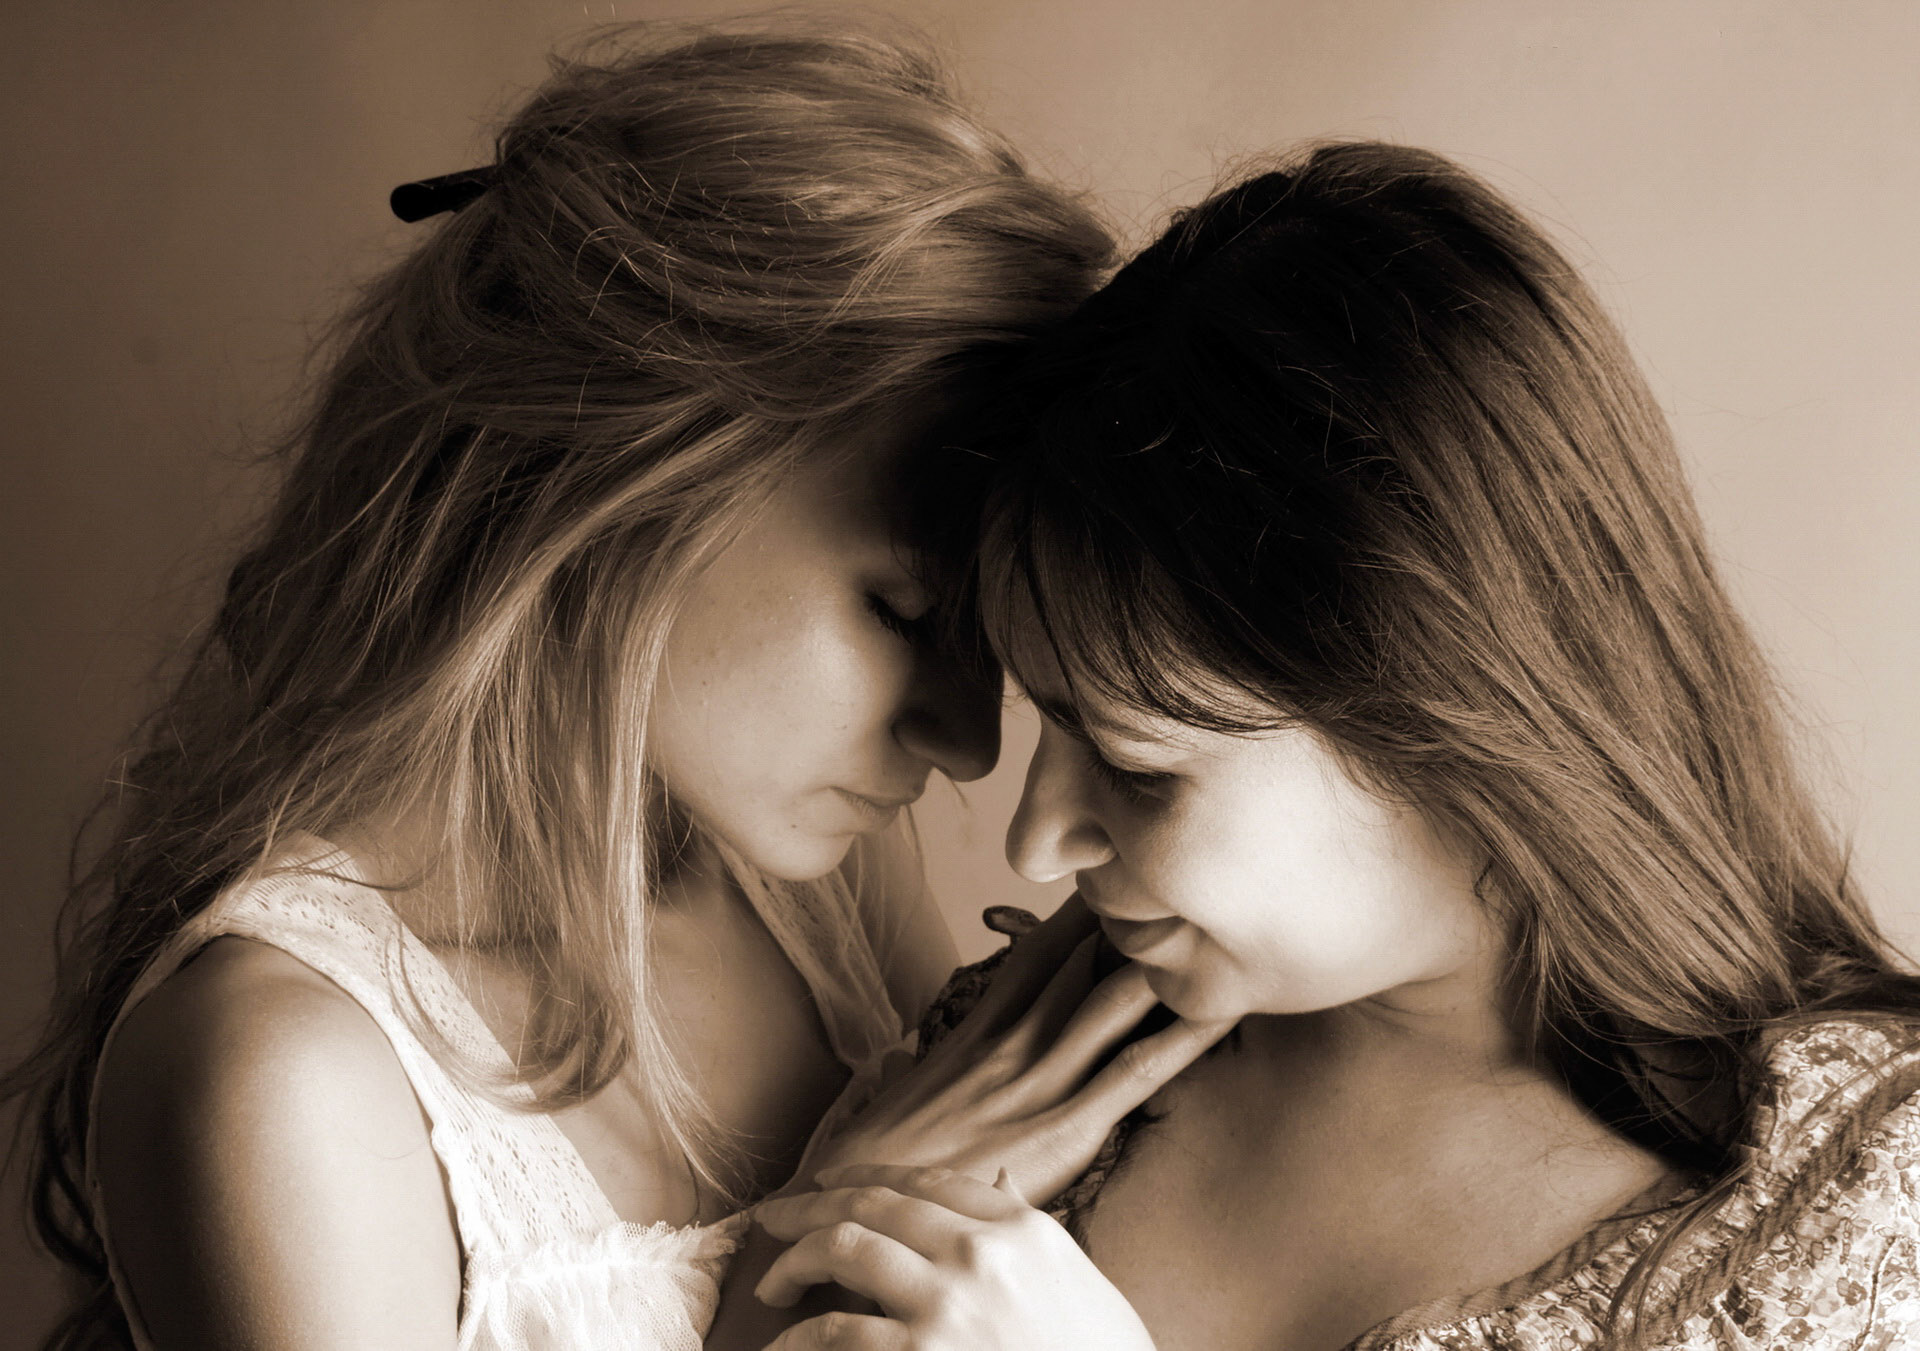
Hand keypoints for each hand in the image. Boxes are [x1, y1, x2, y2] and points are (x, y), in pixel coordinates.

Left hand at [753, 1164, 1153, 1350]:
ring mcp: (948, 1305)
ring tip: (770, 1286)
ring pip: (845, 1249)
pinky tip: (785, 1344)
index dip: (868, 1174)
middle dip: (809, 1207)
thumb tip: (999, 1177)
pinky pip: (837, 1333)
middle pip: (874, 1202)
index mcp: (1020, 1227)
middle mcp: (981, 1252)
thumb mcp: (1076, 1277)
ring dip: (793, 1263)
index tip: (830, 1179)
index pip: (926, 1179)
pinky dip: (799, 1338)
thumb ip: (1026, 1224)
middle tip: (771, 1219)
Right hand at [798, 897, 1230, 1204]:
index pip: (1034, 954)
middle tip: (1183, 867)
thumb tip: (923, 1057)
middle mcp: (1011, 1042)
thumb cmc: (870, 1168)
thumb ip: (924, 1072)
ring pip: (1114, 999)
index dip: (1078, 911)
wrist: (852, 1213)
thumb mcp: (898, 1102)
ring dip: (1166, 957)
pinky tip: (1224, 1009)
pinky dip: (1184, 1038)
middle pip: (1081, 958)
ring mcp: (1040, 1081)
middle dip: (1132, 914)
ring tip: (1216, 914)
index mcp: (974, 1033)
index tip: (1114, 870)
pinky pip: (1137, 1072)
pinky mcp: (1067, 1128)